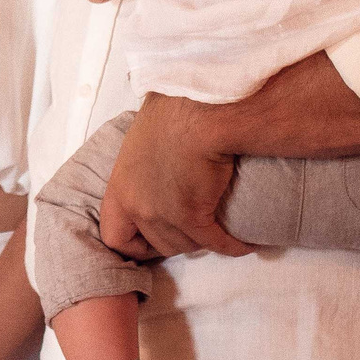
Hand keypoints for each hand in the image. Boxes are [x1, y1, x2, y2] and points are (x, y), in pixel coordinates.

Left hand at [99, 95, 251, 261]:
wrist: (196, 113)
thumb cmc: (171, 116)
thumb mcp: (139, 147)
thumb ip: (140, 174)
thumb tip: (154, 177)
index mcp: (119, 190)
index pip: (115, 238)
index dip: (137, 244)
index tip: (156, 238)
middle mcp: (136, 207)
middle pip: (159, 245)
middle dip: (180, 241)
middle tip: (197, 229)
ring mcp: (162, 214)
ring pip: (186, 246)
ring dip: (204, 241)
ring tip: (219, 231)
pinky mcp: (191, 215)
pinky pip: (215, 243)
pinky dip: (232, 245)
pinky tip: (243, 243)